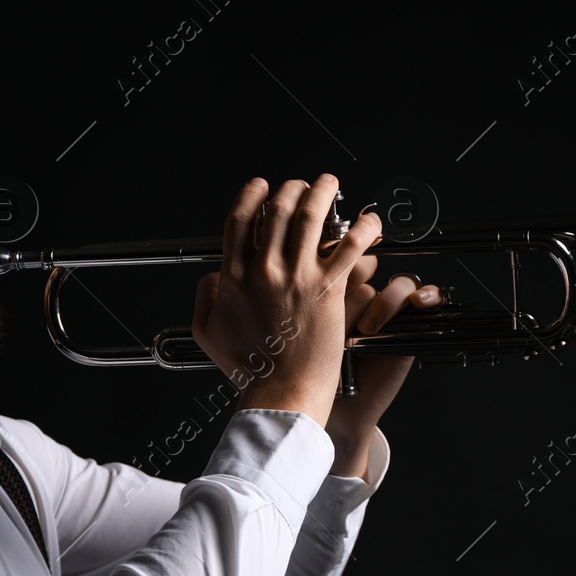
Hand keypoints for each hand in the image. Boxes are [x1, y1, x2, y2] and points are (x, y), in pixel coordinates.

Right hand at [192, 175, 382, 428]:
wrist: (281, 391)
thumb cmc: (249, 369)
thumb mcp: (207, 332)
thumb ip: (206, 297)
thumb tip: (214, 275)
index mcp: (234, 277)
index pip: (240, 220)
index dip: (252, 195)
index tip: (262, 186)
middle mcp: (264, 271)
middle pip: (277, 210)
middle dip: (291, 188)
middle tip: (301, 186)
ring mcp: (297, 278)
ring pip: (311, 217)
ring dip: (322, 193)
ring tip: (329, 184)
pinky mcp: (328, 291)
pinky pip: (350, 247)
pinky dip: (363, 227)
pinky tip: (370, 220)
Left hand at [323, 255, 443, 476]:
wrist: (337, 406)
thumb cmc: (318, 369)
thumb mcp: (312, 326)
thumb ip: (319, 293)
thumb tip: (333, 260)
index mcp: (335, 289)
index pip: (341, 257)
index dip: (338, 263)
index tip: (328, 281)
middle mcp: (364, 296)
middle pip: (368, 267)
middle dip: (355, 290)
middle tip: (340, 317)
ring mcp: (390, 310)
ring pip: (396, 284)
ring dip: (384, 305)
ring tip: (367, 330)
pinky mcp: (413, 326)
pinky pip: (427, 296)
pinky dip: (427, 295)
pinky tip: (419, 303)